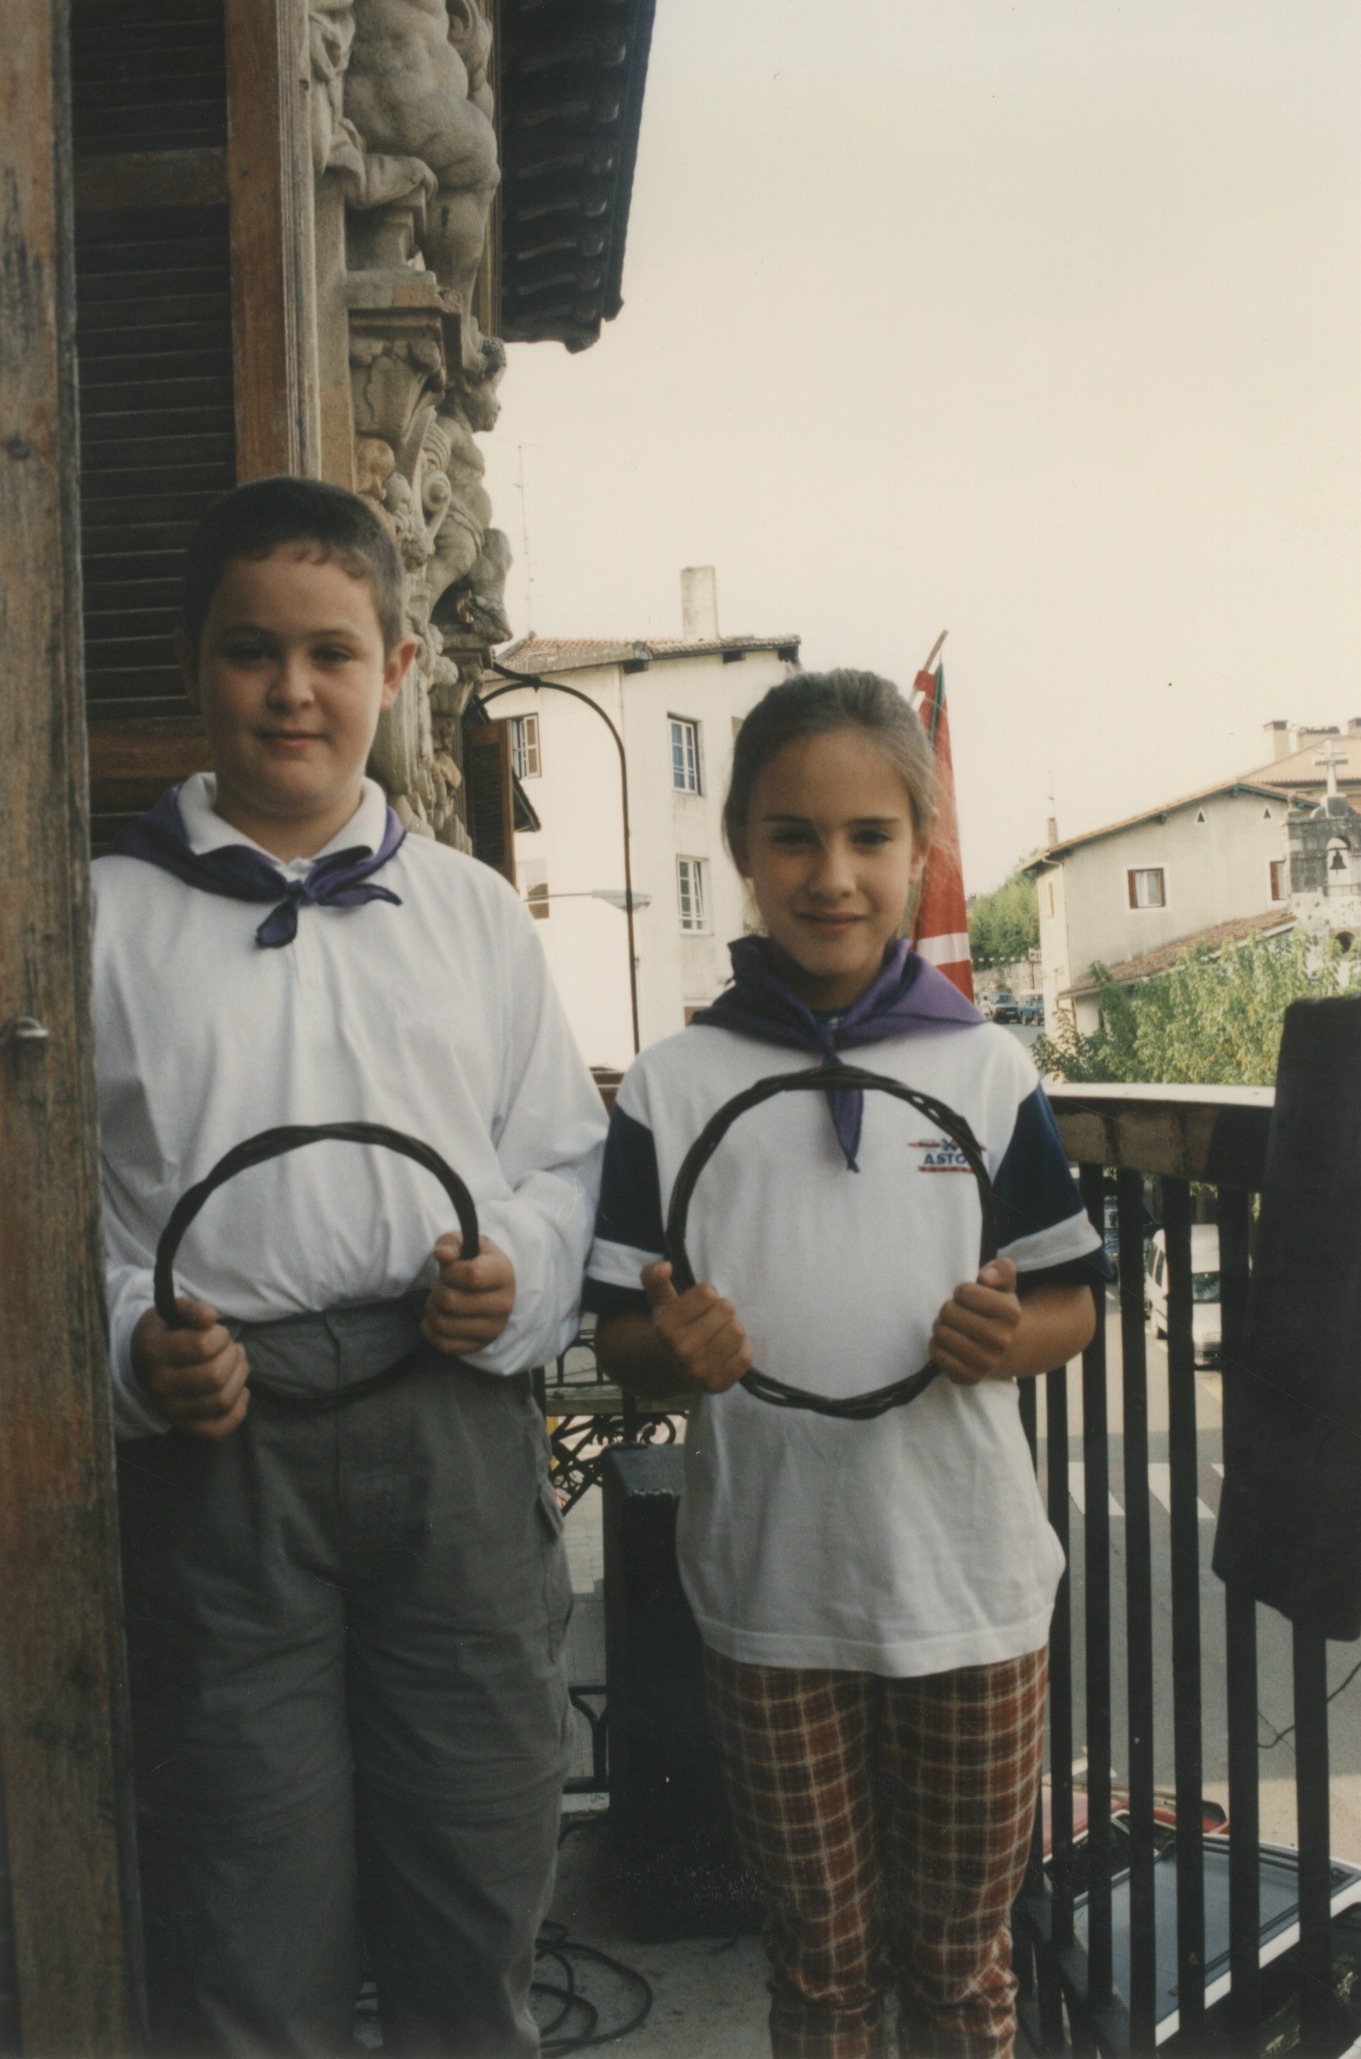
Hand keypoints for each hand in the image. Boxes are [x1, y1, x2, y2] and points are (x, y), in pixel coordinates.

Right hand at [131, 1298, 249, 1437]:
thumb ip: (192, 1309)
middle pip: (215, 1376)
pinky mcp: (185, 1426)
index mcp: (154, 1352)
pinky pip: (218, 1429)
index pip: (203, 1346)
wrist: (142, 1361)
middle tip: (231, 1348)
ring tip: (236, 1363)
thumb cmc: (166, 1332)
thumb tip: (210, 1317)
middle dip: (233, 1356)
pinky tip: (240, 1391)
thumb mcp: (172, 1312)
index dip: (220, 1336)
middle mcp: (160, 1385)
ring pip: (221, 1400)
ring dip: (240, 1377)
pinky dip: (238, 1411)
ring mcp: (171, 1409)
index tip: (218, 1332)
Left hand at [422, 1234, 515, 1354]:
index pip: (472, 1276)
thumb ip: (450, 1243)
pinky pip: (442, 1344)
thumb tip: (442, 1254)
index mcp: (503, 1274)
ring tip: (438, 1299)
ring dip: (431, 1308)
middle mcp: (503, 1305)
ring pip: (443, 1324)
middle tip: (442, 1284)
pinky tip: (436, 1316)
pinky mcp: (478, 1346)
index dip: (450, 1271)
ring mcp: (492, 1329)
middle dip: (437, 1290)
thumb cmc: (476, 1262)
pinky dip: (430, 1329)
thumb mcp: (465, 1244)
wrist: (494, 1288)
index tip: (449, 1268)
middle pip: (450, 1302)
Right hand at [641, 1261, 752, 1393]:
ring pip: (738, 1331)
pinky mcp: (718, 1385)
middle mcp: (681, 1351)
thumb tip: (666, 1266)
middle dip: (722, 1310)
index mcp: (665, 1327)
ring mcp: (699, 1371)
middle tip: (711, 1319)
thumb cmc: (672, 1328)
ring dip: (732, 1328)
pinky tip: (727, 1350)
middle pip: (726, 1309)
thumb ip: (654, 1278)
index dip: (707, 1294)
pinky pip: (746, 1356)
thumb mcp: (659, 1301)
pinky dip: (741, 1349)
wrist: (670, 1369)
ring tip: (719, 1333)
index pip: (708, 1293)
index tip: (699, 1304)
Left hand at [930, 1258, 1022, 1384]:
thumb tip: (985, 1277)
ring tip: (951, 1327)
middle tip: (956, 1313)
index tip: (968, 1298)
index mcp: (1011, 1313)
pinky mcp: (970, 1377)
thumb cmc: (995, 1309)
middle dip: (948, 1309)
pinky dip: (936, 1346)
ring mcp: (986, 1362)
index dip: (962, 1292)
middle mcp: (1001, 1340)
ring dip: (940, 1326)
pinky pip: (937, 1355)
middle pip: (948, 1312)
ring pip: (941, 1334)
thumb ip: (1001, 1270)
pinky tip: (948, 1343)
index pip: (963, 1292)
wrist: (1004, 1348)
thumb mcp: (1004, 1284)